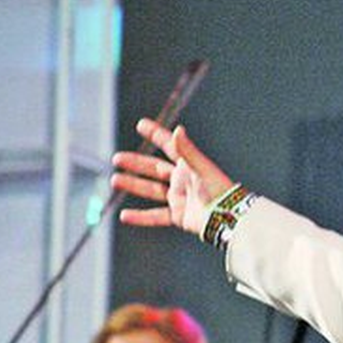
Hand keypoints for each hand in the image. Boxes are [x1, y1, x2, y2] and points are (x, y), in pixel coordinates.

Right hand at [110, 119, 234, 234]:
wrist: (227, 218)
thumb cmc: (219, 191)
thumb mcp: (200, 168)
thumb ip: (187, 150)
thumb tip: (177, 129)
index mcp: (189, 166)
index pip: (169, 146)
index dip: (156, 134)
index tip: (141, 124)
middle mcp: (184, 180)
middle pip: (155, 169)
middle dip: (136, 163)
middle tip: (117, 158)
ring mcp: (181, 198)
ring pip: (152, 190)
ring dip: (134, 185)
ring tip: (115, 180)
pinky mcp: (180, 216)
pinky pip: (157, 216)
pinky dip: (141, 217)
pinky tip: (125, 216)